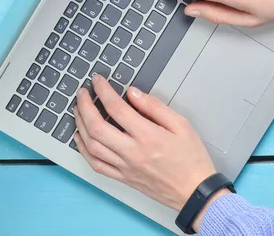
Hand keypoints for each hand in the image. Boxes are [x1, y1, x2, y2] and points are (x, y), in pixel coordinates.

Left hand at [73, 75, 226, 230]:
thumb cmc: (191, 158)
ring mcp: (125, 167)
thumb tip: (132, 93)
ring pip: (92, 146)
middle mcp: (132, 152)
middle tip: (81, 93)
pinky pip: (96, 165)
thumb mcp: (181, 124)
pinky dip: (83, 150)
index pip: (116, 108)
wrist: (195, 191)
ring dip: (80, 125)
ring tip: (78, 110)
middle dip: (84, 106)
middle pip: (97, 127)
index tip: (97, 80)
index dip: (103, 91)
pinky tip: (80, 138)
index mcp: (147, 136)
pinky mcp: (123, 178)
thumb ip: (155, 107)